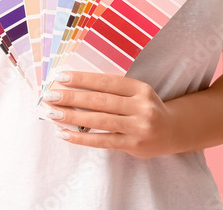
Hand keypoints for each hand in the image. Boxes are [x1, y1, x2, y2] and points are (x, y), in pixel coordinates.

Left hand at [40, 71, 177, 157]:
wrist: (173, 131)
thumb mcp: (136, 93)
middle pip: (101, 101)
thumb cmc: (145, 108)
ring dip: (72, 117)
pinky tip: (64, 134)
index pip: (106, 81)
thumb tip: (73, 87)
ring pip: (100, 121)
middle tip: (49, 95)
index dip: (82, 79)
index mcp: (139, 88)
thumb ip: (112, 90)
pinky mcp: (134, 145)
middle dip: (72, 97)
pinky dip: (81, 138)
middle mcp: (141, 106)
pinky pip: (103, 141)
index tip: (60, 76)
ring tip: (52, 113)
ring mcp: (139, 127)